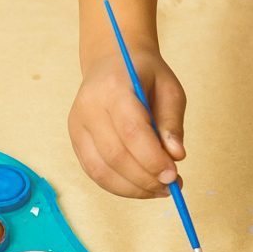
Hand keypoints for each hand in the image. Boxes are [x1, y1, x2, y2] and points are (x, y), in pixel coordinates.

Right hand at [69, 46, 186, 197]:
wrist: (111, 62)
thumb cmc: (144, 75)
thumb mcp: (169, 89)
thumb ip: (173, 122)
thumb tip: (177, 156)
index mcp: (114, 87)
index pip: (131, 131)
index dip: (153, 159)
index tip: (174, 175)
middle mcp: (89, 107)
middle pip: (115, 155)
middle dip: (145, 178)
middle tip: (171, 185)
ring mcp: (77, 125)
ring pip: (101, 170)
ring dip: (133, 188)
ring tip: (159, 189)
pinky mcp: (75, 140)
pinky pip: (95, 172)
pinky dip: (120, 186)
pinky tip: (142, 186)